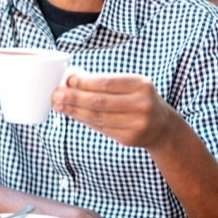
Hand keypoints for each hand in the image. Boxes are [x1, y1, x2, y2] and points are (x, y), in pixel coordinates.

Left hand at [51, 73, 177, 150]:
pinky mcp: (130, 138)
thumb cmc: (137, 99)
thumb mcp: (129, 86)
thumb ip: (102, 82)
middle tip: (56, 95)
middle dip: (74, 98)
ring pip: (98, 117)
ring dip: (74, 111)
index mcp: (141, 85)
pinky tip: (72, 115)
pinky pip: (101, 128)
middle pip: (100, 102)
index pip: (107, 83)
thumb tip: (70, 79)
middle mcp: (142, 104)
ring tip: (58, 105)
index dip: (85, 83)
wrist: (161, 126)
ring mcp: (138, 124)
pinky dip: (84, 120)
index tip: (67, 81)